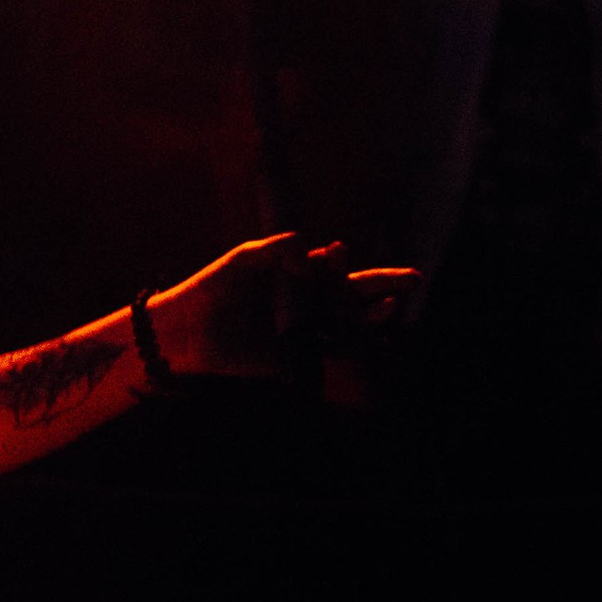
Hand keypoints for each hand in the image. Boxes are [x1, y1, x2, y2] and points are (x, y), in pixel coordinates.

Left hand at [153, 234, 416, 377]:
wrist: (189, 328)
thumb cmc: (215, 287)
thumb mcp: (243, 260)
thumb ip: (274, 250)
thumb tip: (308, 247)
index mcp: (299, 275)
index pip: (335, 267)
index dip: (342, 260)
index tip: (337, 251)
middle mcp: (309, 302)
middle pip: (356, 295)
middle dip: (385, 286)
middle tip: (413, 279)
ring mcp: (306, 329)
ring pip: (351, 324)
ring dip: (373, 317)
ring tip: (390, 306)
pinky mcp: (296, 354)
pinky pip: (330, 351)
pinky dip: (351, 345)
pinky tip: (366, 338)